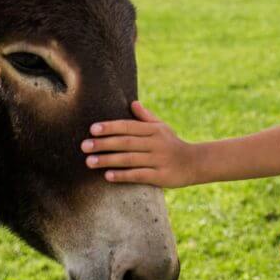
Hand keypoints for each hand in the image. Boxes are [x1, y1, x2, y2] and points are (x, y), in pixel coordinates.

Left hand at [82, 101, 196, 187]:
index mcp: (153, 130)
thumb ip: (146, 117)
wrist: (195, 163)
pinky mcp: (160, 176)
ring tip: (89, 161)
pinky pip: (138, 175)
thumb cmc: (173, 143)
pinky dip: (122, 175)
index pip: (128, 126)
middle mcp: (155, 143)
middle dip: (103, 144)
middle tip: (84, 146)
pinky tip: (107, 175)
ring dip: (108, 160)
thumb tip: (132, 103)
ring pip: (129, 159)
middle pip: (126, 142)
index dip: (110, 127)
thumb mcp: (162, 127)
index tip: (92, 129)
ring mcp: (158, 160)